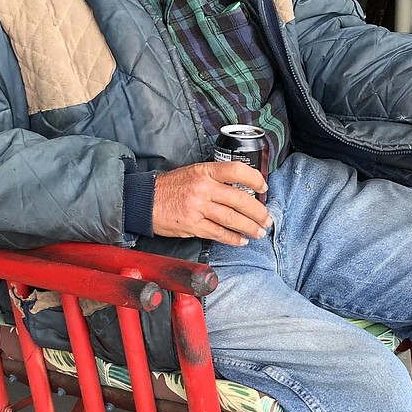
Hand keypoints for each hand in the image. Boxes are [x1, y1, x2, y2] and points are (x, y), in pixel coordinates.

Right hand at [151, 161, 271, 245]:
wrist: (144, 200)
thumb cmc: (171, 186)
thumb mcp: (193, 172)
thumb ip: (215, 178)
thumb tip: (241, 189)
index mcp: (205, 171)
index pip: (237, 171)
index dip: (255, 179)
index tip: (263, 187)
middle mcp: (203, 188)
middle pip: (239, 199)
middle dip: (258, 211)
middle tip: (267, 218)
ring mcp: (198, 208)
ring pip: (232, 218)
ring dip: (249, 227)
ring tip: (259, 232)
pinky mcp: (193, 225)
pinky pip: (219, 233)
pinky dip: (233, 238)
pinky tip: (241, 240)